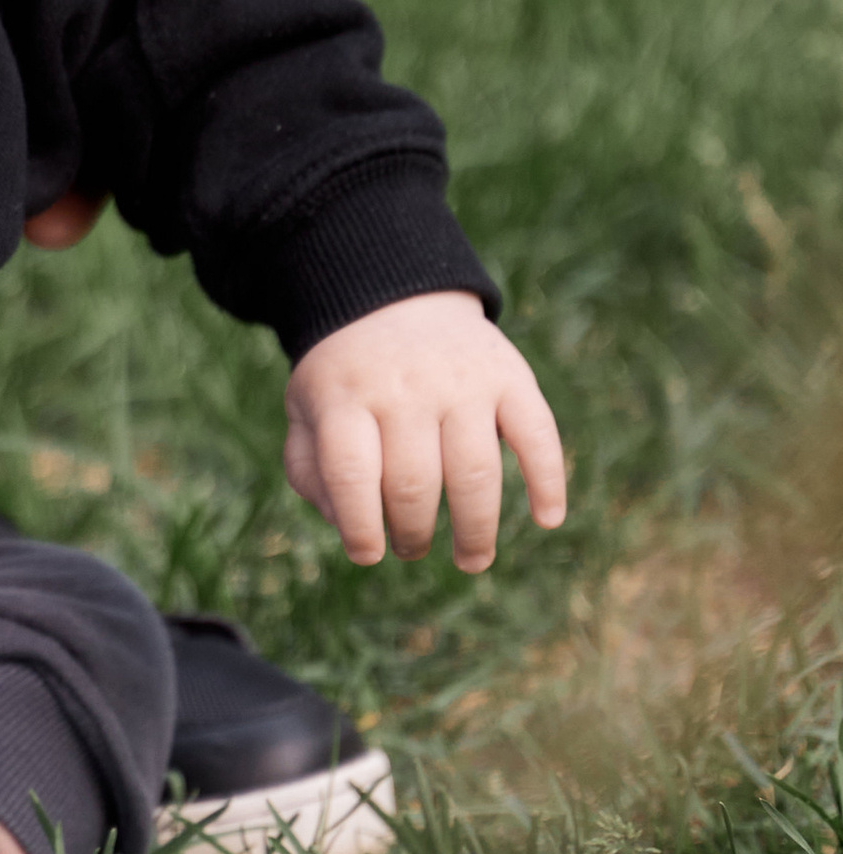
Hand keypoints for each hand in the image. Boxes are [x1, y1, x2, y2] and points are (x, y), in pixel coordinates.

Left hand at [283, 289, 565, 572]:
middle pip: (414, 484)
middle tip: (412, 550)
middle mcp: (406, 388)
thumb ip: (310, 470)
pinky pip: (537, 435)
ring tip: (470, 559)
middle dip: (414, 534)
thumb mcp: (305, 408)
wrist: (394, 294)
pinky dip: (548, 482)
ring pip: (475, 473)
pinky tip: (547, 520)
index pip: (352, 475)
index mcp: (347, 397)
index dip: (361, 527)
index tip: (368, 555)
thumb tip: (347, 527)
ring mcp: (462, 381)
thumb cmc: (347, 373)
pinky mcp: (511, 377)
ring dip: (476, 530)